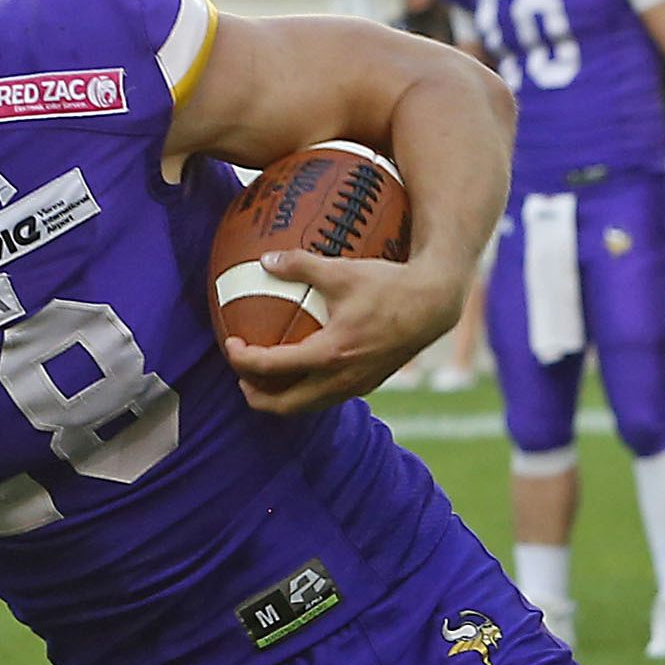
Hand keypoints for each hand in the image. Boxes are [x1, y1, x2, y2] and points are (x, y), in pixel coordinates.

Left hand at [222, 255, 461, 416]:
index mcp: (329, 354)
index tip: (230, 344)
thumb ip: (300, 264)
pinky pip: (327, 396)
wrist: (434, 303)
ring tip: (266, 378)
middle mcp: (341, 378)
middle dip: (256, 396)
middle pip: (285, 405)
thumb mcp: (341, 270)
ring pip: (307, 405)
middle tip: (242, 376)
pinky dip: (306, 390)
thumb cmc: (388, 284)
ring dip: (282, 397)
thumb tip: (265, 259)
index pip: (271, 366)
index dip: (242, 358)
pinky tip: (302, 369)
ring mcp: (356, 385)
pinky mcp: (369, 384)